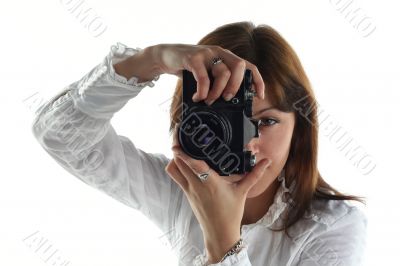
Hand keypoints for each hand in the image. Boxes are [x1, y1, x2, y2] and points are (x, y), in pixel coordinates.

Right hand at [152, 43, 264, 103]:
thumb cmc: (190, 68)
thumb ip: (218, 83)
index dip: (257, 81)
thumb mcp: (207, 74)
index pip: (249, 66)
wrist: (166, 57)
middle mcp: (219, 53)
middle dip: (236, 86)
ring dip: (217, 91)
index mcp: (227, 57)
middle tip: (227, 99)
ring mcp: (207, 54)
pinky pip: (203, 76)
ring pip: (222, 72)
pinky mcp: (193, 58)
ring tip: (209, 101)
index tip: (259, 96)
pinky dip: (202, 91)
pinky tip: (198, 97)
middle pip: (239, 67)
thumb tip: (228, 102)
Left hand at [164, 127, 272, 261]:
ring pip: (174, 170)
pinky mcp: (187, 194)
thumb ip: (254, 174)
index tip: (179, 142)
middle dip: (177, 149)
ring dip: (175, 158)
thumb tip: (266, 162)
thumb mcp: (243, 191)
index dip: (184, 153)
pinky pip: (175, 177)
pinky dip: (176, 167)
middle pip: (179, 164)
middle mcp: (196, 185)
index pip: (194, 165)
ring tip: (181, 148)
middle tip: (180, 137)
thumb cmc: (231, 212)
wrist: (220, 232)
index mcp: (210, 183)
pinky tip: (183, 162)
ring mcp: (189, 190)